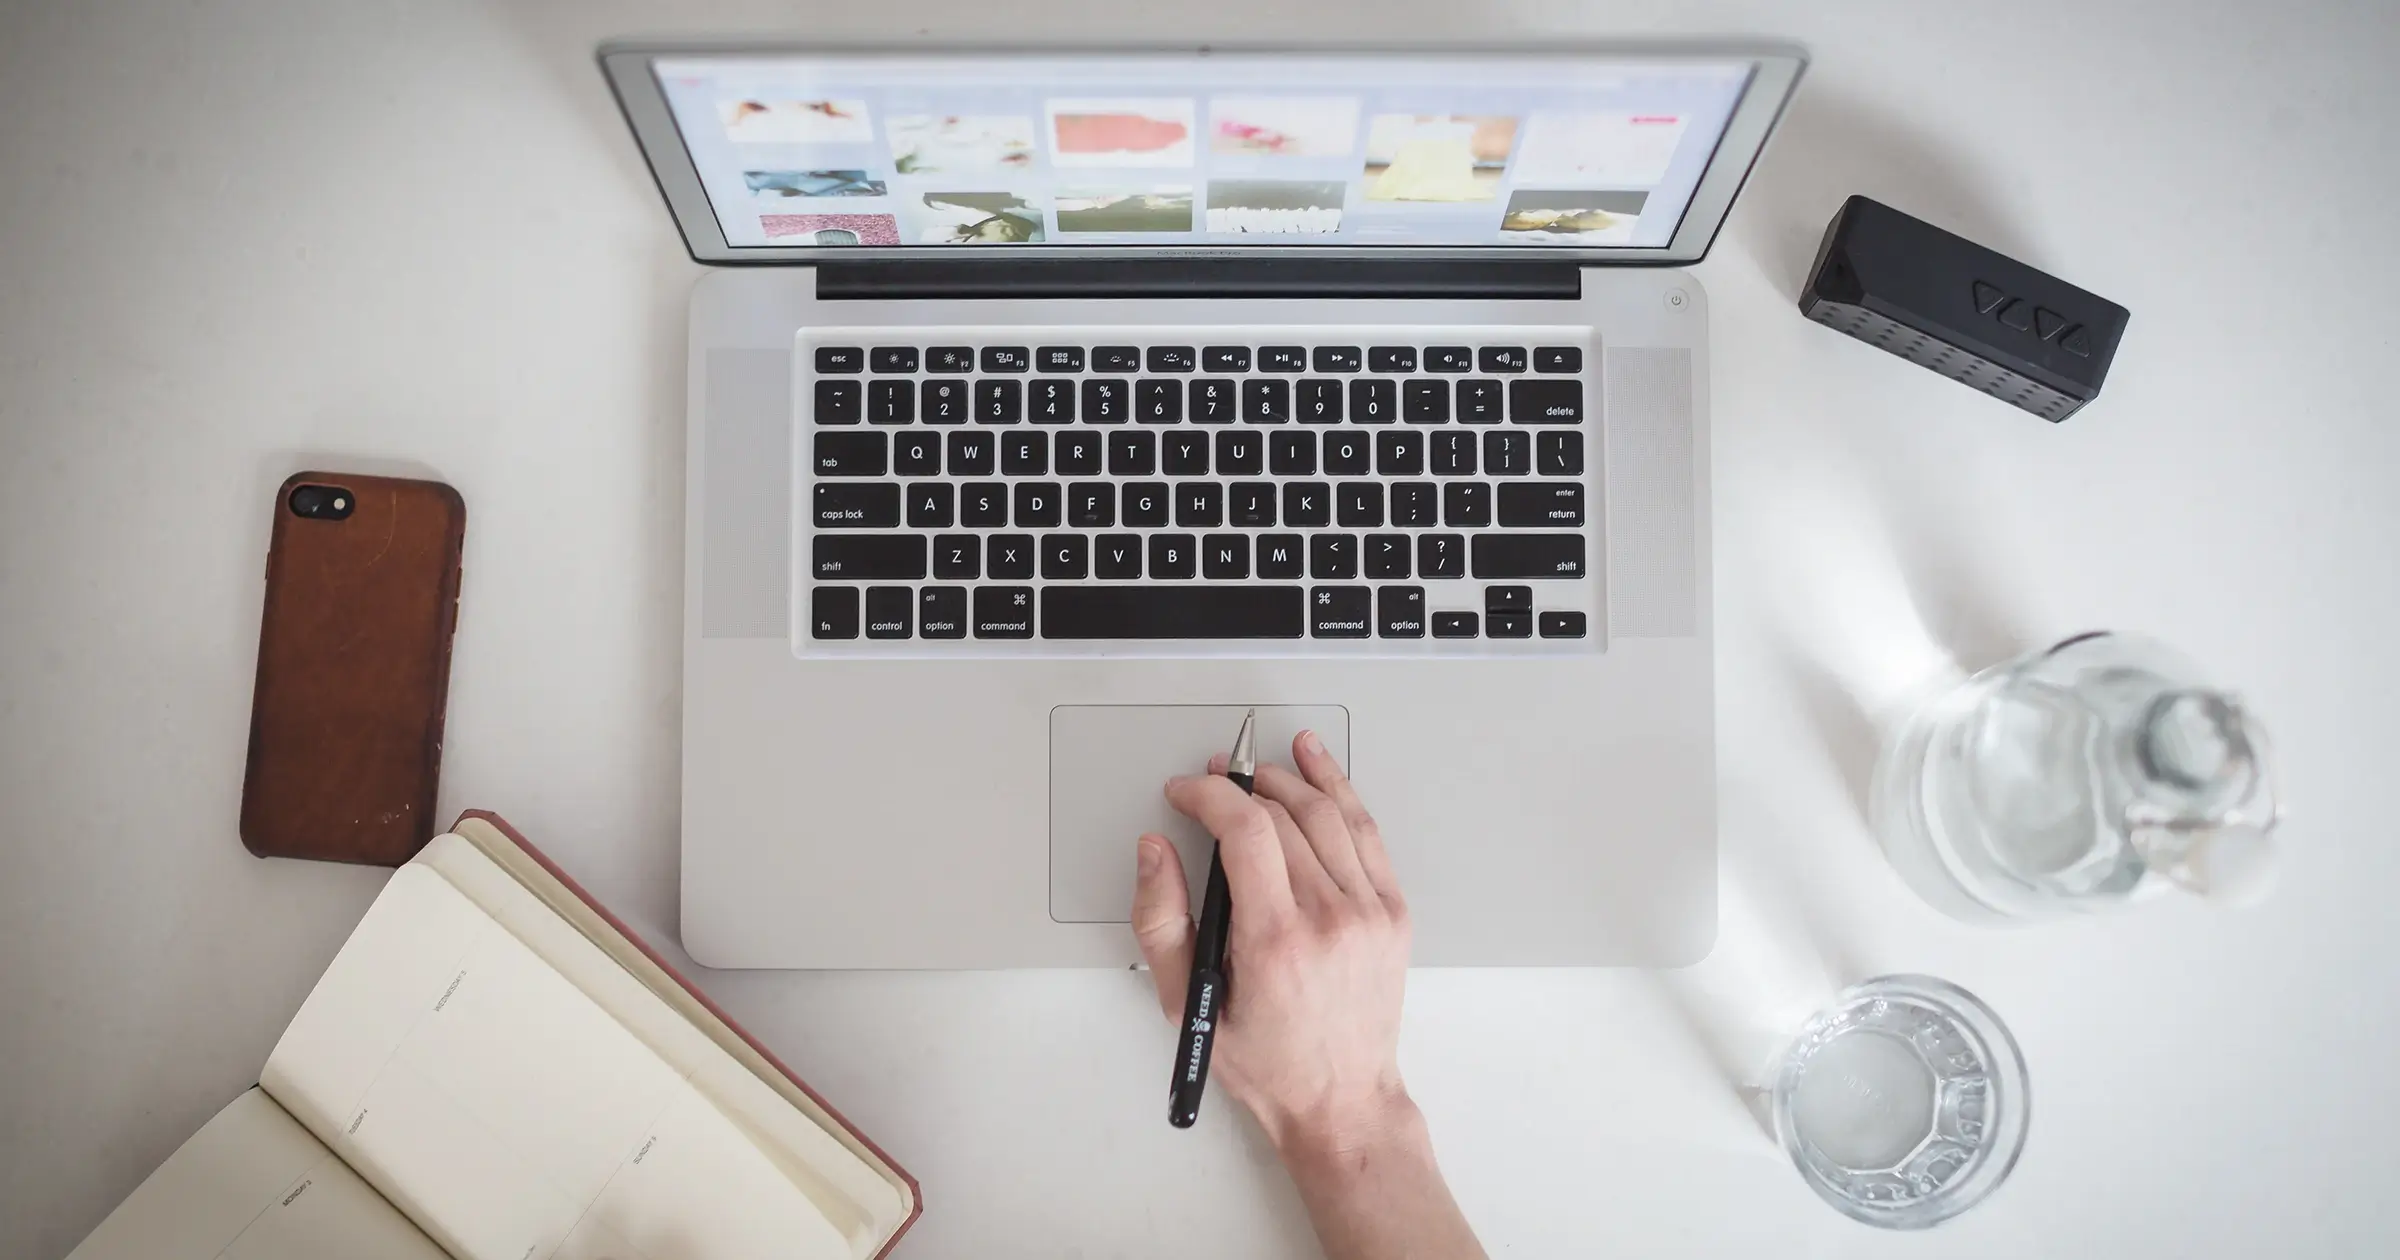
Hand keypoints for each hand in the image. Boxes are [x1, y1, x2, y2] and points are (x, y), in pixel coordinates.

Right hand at [1131, 730, 1412, 1153]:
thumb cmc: (1266, 1062)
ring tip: (1259, 765)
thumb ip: (1161, 921)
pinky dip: (1341, 791)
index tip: (1185, 792)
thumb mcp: (1188, 1004)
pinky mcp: (1392, 912)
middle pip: (1283, 816)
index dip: (1209, 796)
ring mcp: (1368, 912)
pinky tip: (1318, 764)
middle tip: (1212, 782)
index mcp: (1276, 940)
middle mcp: (1329, 919)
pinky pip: (1366, 832)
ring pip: (1327, 814)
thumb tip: (1154, 851)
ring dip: (1289, 778)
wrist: (1341, 1100)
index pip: (1244, 831)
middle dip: (1239, 786)